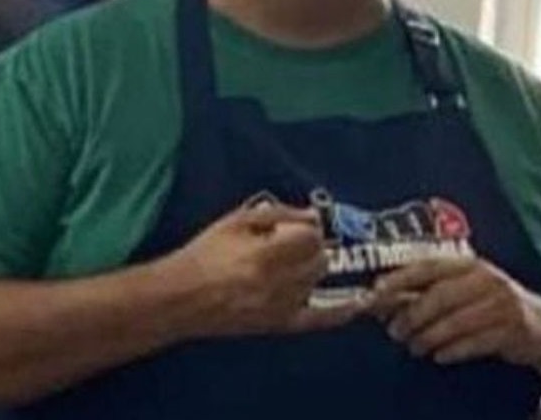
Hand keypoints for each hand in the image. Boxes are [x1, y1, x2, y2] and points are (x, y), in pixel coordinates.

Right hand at [168, 202, 364, 338]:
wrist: (182, 297)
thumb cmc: (204, 254)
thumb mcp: (235, 221)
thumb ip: (277, 214)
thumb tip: (311, 216)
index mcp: (266, 254)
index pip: (311, 237)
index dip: (306, 228)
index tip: (294, 226)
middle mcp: (280, 283)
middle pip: (319, 259)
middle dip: (310, 247)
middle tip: (290, 243)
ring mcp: (282, 307)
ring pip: (318, 281)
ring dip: (312, 268)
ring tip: (290, 263)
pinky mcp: (280, 325)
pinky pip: (320, 319)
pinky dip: (341, 311)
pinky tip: (358, 303)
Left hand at [369, 258, 540, 366]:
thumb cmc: (490, 305)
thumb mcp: (462, 290)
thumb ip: (425, 292)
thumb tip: (383, 299)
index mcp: (468, 263)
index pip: (427, 266)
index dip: (400, 278)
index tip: (377, 291)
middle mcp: (486, 277)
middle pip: (439, 296)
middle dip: (412, 315)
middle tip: (394, 331)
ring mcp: (502, 303)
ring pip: (455, 322)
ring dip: (429, 337)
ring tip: (413, 346)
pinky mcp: (513, 329)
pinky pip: (474, 342)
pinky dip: (452, 351)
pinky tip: (439, 356)